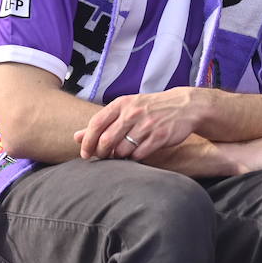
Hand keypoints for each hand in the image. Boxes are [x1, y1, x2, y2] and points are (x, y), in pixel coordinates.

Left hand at [73, 85, 207, 160]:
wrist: (184, 106)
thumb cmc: (150, 108)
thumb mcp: (126, 109)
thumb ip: (102, 123)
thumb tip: (77, 137)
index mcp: (122, 104)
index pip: (96, 124)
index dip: (87, 142)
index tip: (85, 154)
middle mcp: (133, 113)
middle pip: (107, 140)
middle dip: (101, 153)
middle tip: (104, 157)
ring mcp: (147, 124)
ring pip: (122, 149)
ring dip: (119, 156)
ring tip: (122, 155)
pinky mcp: (160, 136)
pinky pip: (139, 154)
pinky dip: (134, 158)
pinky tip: (137, 154)